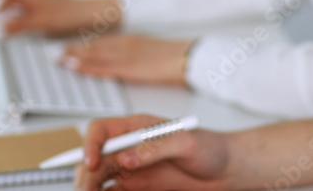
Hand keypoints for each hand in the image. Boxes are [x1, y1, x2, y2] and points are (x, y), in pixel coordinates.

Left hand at [61, 35, 194, 85]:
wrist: (189, 57)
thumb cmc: (175, 56)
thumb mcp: (153, 50)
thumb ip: (137, 53)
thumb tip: (128, 60)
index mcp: (132, 40)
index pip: (102, 41)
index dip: (84, 44)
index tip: (70, 45)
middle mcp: (126, 44)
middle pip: (94, 46)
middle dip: (75, 49)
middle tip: (57, 53)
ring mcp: (127, 55)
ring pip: (95, 55)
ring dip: (76, 57)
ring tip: (61, 59)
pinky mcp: (130, 68)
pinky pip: (104, 68)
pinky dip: (89, 67)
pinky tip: (77, 68)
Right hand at [75, 114, 230, 190]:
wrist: (226, 171)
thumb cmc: (210, 148)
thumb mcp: (186, 142)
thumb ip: (155, 147)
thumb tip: (126, 156)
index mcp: (137, 128)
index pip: (101, 131)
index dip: (91, 145)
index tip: (93, 163)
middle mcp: (129, 148)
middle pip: (94, 158)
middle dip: (86, 173)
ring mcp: (131, 169)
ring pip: (98, 178)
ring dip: (90, 187)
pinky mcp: (137, 187)